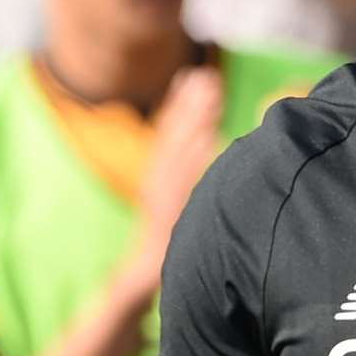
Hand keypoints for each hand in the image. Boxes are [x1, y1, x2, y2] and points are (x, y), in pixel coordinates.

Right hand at [123, 67, 223, 298]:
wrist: (140, 280)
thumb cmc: (162, 245)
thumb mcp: (175, 208)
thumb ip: (188, 182)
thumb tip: (210, 152)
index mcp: (157, 178)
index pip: (169, 132)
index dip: (181, 104)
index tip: (194, 76)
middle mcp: (157, 181)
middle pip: (174, 134)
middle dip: (190, 103)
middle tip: (207, 74)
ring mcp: (162, 197)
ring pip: (180, 151)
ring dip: (195, 121)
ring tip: (212, 93)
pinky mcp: (170, 213)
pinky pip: (188, 181)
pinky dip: (198, 157)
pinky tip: (215, 138)